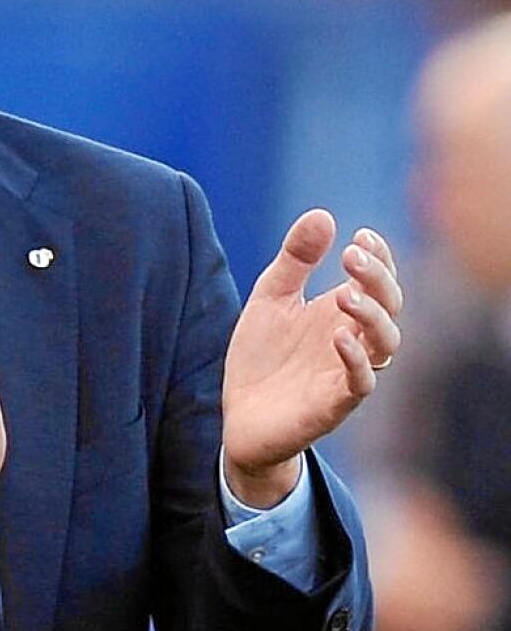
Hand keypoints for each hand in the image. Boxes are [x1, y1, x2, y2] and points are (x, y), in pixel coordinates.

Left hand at [222, 210, 402, 506]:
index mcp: (342, 312)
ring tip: (346, 295)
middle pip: (390, 306)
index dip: (379, 258)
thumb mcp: (271, 298)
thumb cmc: (262, 357)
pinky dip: (355, 360)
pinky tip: (339, 338)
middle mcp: (353, 340)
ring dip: (372, 316)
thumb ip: (295, 260)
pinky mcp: (334, 404)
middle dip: (377, 279)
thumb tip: (322, 214)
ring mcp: (346, 372)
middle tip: (351, 256)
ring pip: (385, 344)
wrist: (240, 416)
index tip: (360, 237)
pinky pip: (359, 383)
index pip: (379, 281)